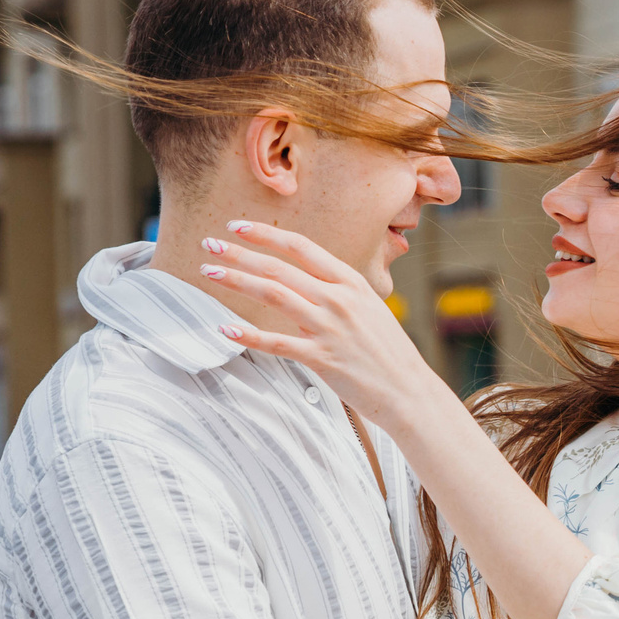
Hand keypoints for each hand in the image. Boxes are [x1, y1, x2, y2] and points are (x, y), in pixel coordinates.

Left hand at [198, 221, 451, 428]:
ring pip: (273, 295)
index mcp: (352, 284)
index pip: (302, 248)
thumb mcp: (371, 310)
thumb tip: (307, 283)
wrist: (408, 391)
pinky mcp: (321, 358)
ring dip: (237, 281)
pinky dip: (247, 335)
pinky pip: (276, 343)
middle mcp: (340, 300)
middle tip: (209, 245)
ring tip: (209, 272)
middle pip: (280, 268)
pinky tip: (224, 329)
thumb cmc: (388, 353)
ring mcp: (330, 329)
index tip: (238, 227)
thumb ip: (339, 294)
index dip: (267, 235)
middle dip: (239, 253)